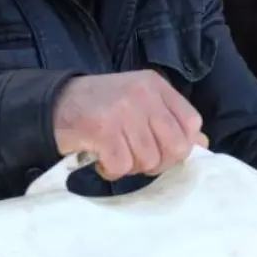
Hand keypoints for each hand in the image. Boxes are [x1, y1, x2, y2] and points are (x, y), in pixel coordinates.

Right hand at [52, 71, 208, 178]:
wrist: (54, 103)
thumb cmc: (101, 107)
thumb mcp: (139, 104)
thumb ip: (171, 121)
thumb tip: (203, 144)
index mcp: (156, 86)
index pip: (191, 123)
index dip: (181, 146)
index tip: (160, 150)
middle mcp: (143, 94)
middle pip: (175, 146)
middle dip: (158, 162)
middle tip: (136, 158)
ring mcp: (123, 110)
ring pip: (149, 160)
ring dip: (131, 167)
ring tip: (115, 154)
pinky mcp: (103, 129)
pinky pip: (122, 166)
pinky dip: (112, 170)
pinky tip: (101, 159)